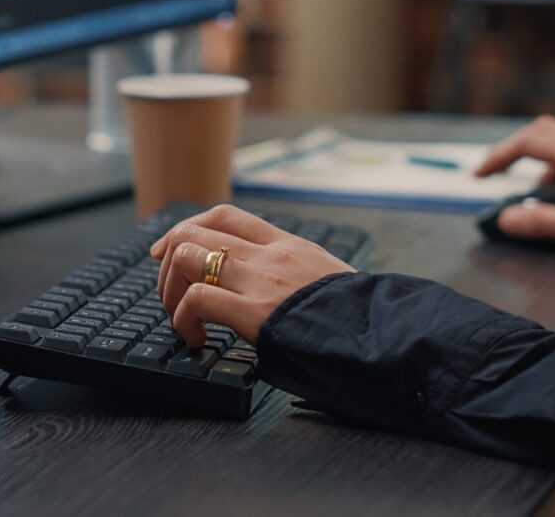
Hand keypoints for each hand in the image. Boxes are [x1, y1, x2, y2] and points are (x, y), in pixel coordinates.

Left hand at [149, 205, 354, 347]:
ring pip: (187, 257)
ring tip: (182, 320)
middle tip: (168, 293)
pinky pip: (197, 300)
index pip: (225, 216)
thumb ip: (298, 275)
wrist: (387, 335)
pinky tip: (196, 338)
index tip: (168, 248)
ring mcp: (261, 280)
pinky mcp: (256, 313)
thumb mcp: (329, 279)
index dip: (187, 228)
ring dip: (170, 291)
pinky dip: (183, 318)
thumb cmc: (363, 318)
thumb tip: (279, 290)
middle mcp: (270, 255)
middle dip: (167, 260)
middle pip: (194, 232)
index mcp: (288, 245)